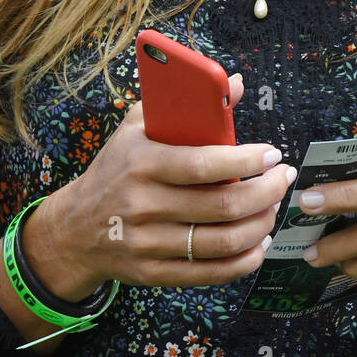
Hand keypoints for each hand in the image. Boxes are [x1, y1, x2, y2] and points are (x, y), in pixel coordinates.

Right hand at [41, 73, 296, 293]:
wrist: (74, 228)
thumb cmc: (117, 168)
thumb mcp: (138, 127)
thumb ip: (185, 103)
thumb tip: (235, 83)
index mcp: (142, 162)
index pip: (205, 164)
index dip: (247, 162)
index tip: (272, 154)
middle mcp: (143, 205)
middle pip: (222, 206)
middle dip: (266, 192)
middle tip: (283, 179)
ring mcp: (147, 243)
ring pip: (222, 242)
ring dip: (261, 225)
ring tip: (273, 208)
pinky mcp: (153, 273)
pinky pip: (210, 273)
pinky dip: (244, 260)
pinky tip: (258, 242)